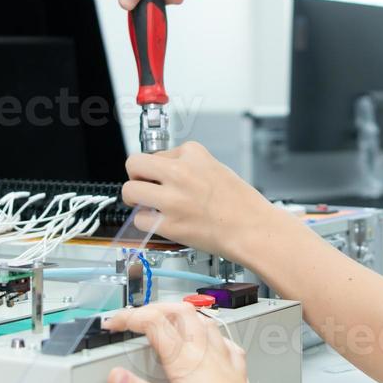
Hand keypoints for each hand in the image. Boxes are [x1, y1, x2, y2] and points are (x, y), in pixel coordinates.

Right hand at [101, 301, 280, 382]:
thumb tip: (115, 376)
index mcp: (187, 361)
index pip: (153, 323)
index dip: (129, 318)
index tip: (112, 324)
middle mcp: (206, 353)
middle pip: (179, 312)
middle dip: (153, 308)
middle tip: (134, 318)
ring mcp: (223, 360)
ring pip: (202, 322)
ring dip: (180, 314)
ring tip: (165, 319)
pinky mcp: (235, 371)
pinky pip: (222, 341)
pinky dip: (209, 334)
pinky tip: (208, 341)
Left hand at [121, 141, 288, 262]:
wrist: (253, 229)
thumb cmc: (242, 204)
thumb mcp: (216, 167)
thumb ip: (188, 165)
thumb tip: (164, 171)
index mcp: (193, 153)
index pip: (157, 153)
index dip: (159, 168)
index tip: (165, 179)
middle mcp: (180, 172)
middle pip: (134, 164)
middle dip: (136, 176)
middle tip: (143, 186)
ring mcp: (173, 199)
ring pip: (129, 191)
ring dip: (135, 199)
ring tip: (148, 205)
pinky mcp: (170, 224)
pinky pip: (139, 219)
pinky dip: (146, 223)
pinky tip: (160, 223)